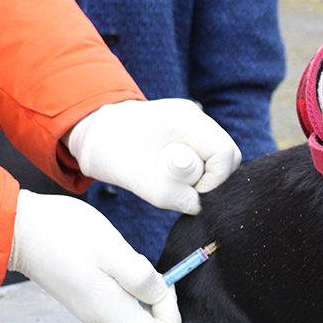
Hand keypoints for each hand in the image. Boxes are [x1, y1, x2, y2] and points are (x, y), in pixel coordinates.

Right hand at [8, 190, 179, 322]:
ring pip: (135, 312)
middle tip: (149, 267)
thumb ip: (139, 275)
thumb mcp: (110, 248)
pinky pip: (121, 299)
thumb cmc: (63, 232)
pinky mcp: (87, 296)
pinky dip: (130, 283)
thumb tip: (161, 294)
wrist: (18, 227)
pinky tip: (116, 258)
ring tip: (127, 258)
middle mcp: (100, 317)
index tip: (166, 285)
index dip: (171, 317)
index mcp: (108, 310)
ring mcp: (92, 308)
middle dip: (161, 301)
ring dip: (144, 288)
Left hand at [66, 98, 241, 214]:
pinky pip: (207, 155)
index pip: (225, 152)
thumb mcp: (143, 182)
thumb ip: (177, 197)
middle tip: (182, 188)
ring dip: (202, 174)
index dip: (215, 180)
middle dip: (211, 178)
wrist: (94, 133)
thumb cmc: (113, 153)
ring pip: (219, 156)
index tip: (192, 193)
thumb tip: (203, 207)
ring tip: (173, 179)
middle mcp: (196, 116)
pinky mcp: (191, 131)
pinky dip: (196, 169)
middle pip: (228, 154)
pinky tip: (173, 172)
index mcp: (185, 120)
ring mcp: (195, 121)